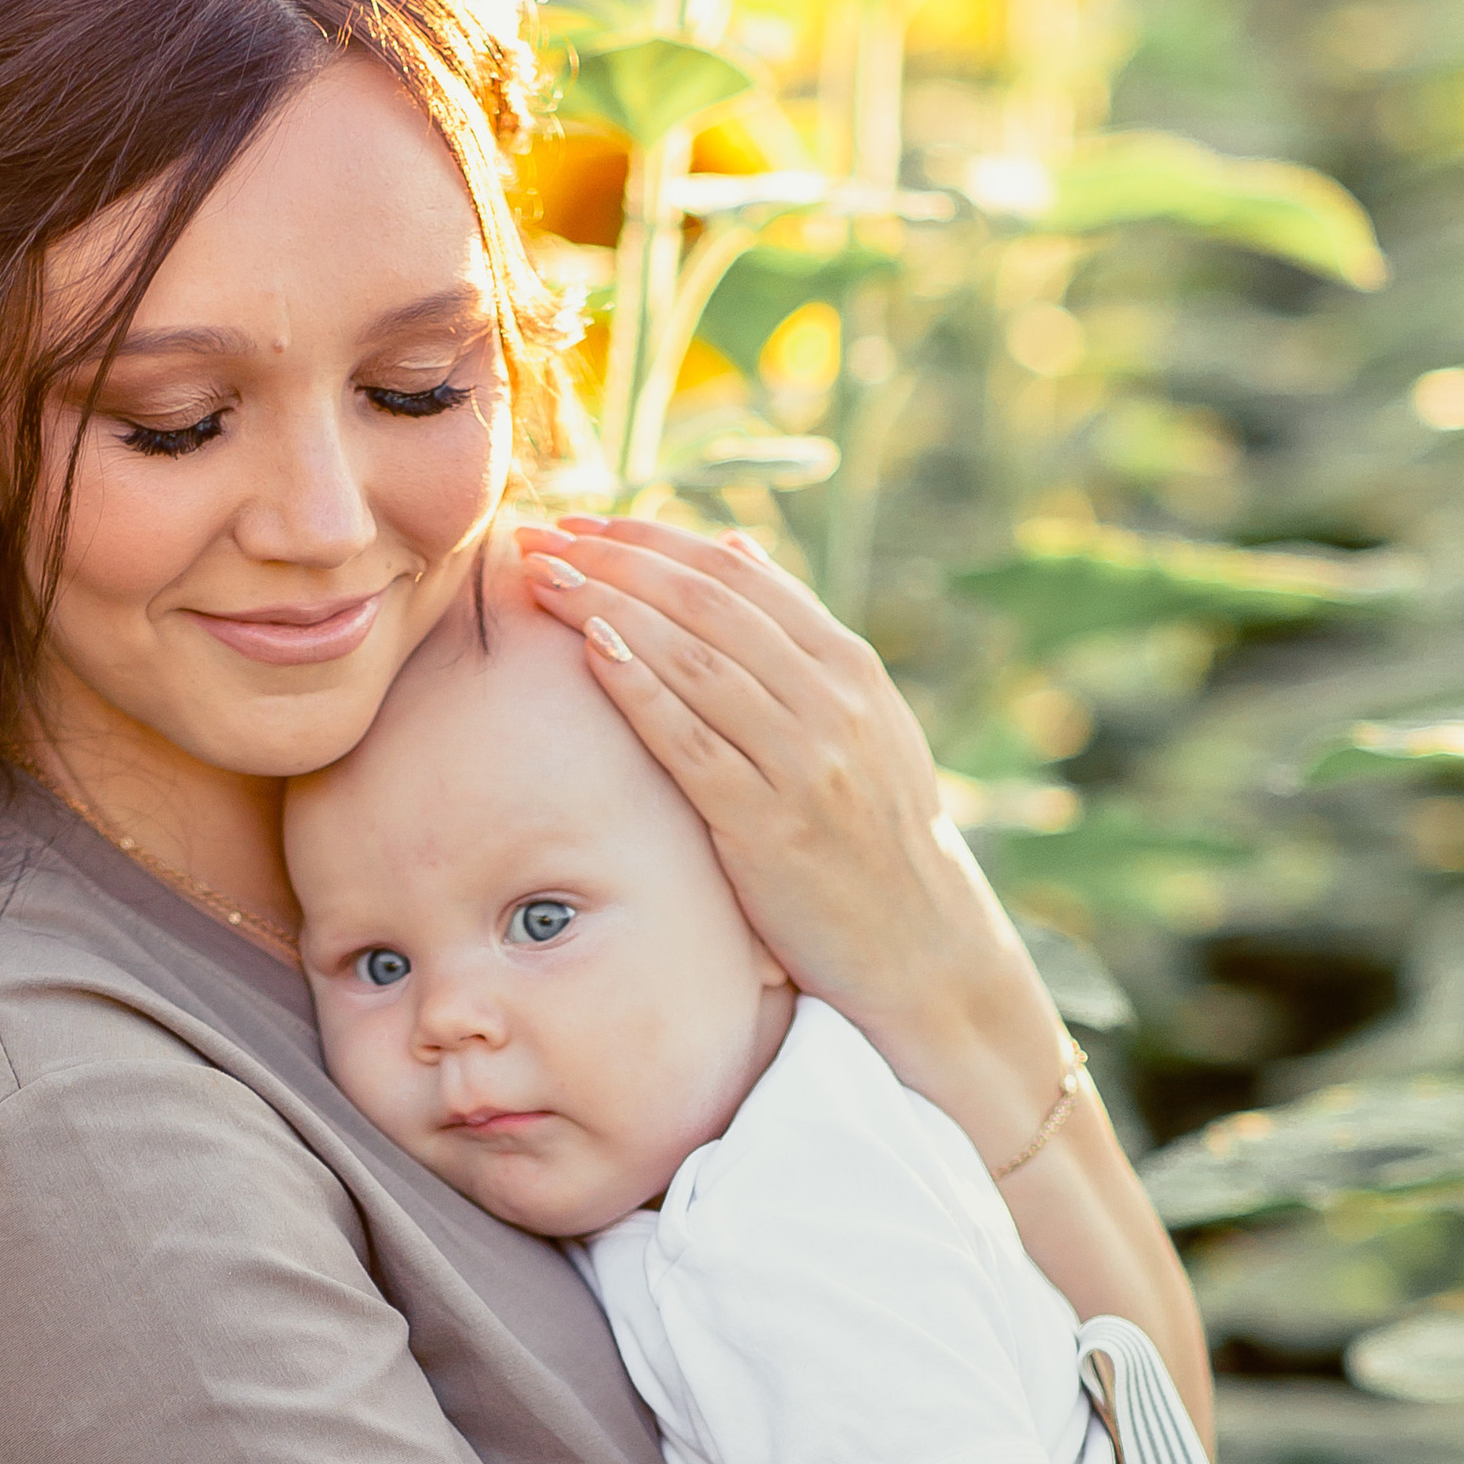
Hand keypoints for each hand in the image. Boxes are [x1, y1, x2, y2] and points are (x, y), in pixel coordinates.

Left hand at [511, 517, 1047, 1058]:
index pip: (738, 575)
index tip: (586, 521)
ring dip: (610, 607)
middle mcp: (830, 700)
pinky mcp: (770, 824)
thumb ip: (795, 637)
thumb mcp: (857, 720)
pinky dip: (640, 687)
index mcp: (849, 666)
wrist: (920, 942)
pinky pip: (693, 740)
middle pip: (707, 604)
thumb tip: (734, 550)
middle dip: (616, 560)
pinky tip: (591, 647)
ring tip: (546, 577)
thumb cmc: (872, 831)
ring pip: (694, 659)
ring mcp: (803, 761)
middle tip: (543, 535)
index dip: (655, 539)